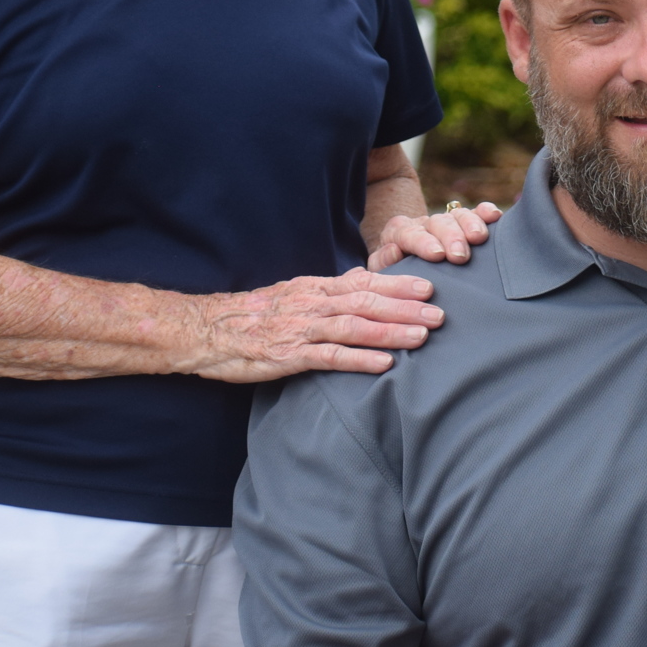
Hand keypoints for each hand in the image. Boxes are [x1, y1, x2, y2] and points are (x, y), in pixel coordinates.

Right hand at [188, 267, 447, 382]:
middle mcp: (312, 304)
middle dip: (407, 307)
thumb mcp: (293, 295)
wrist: (205, 330)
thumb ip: (328, 293)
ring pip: (355, 327)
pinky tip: (386, 364)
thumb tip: (364, 285)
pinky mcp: (288, 356)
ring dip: (392, 330)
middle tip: (441, 312)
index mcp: (315, 288)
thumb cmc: (253, 315)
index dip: (398, 284)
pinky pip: (330, 357)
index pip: (363, 282)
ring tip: (424, 336)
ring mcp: (301, 329)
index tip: (430, 285)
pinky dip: (360, 359)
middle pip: (367, 302)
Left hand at [368, 201, 500, 269]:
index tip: (438, 255)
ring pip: (457, 215)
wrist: (400, 254)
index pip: (410, 234)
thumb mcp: (378, 268)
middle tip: (461, 255)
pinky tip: (495, 215)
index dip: (424, 243)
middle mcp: (423, 223)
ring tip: (480, 238)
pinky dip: (484, 212)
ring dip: (470, 225)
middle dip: (451, 237)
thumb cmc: (391, 270)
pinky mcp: (461, 223)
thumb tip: (394, 250)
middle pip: (437, 223)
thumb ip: (382, 261)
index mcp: (399, 232)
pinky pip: (474, 213)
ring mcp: (444, 221)